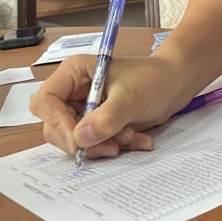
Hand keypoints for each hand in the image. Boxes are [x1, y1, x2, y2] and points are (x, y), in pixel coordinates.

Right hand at [30, 55, 183, 159]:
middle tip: (113, 145)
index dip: (58, 124)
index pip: (45, 102)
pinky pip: (94, 144)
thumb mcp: (132, 97)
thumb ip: (107, 117)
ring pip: (75, 140)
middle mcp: (73, 92)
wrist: (176, 83)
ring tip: (130, 137)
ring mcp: (84, 109)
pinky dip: (114, 147)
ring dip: (102, 146)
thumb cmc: (154, 79)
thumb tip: (81, 138)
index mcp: (73, 73)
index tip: (80, 142)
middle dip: (85, 140)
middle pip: (56, 126)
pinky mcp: (97, 124)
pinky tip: (137, 140)